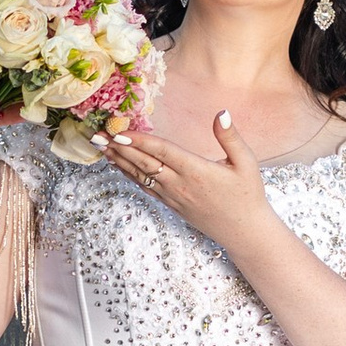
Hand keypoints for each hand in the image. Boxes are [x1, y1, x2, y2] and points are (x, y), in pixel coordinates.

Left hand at [106, 108, 271, 254]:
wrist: (244, 232)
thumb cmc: (248, 196)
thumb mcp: (246, 163)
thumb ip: (231, 137)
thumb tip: (221, 113)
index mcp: (196, 171)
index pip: (162, 152)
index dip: (139, 141)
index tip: (120, 132)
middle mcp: (180, 184)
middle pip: (144, 163)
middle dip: (119, 148)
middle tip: (97, 135)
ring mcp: (173, 197)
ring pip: (140, 176)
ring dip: (119, 161)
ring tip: (101, 147)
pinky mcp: (171, 205)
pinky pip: (146, 188)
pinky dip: (129, 175)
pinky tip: (119, 166)